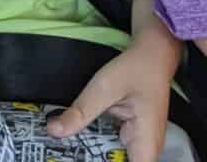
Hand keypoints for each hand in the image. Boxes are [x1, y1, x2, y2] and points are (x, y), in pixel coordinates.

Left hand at [47, 32, 179, 161]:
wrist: (152, 54)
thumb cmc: (134, 70)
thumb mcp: (104, 88)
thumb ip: (81, 112)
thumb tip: (53, 130)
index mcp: (145, 144)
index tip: (80, 160)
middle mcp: (145, 149)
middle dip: (93, 159)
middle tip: (64, 155)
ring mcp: (138, 143)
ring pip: (115, 160)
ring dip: (93, 155)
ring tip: (66, 152)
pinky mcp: (130, 136)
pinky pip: (113, 149)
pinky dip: (96, 147)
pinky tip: (77, 142)